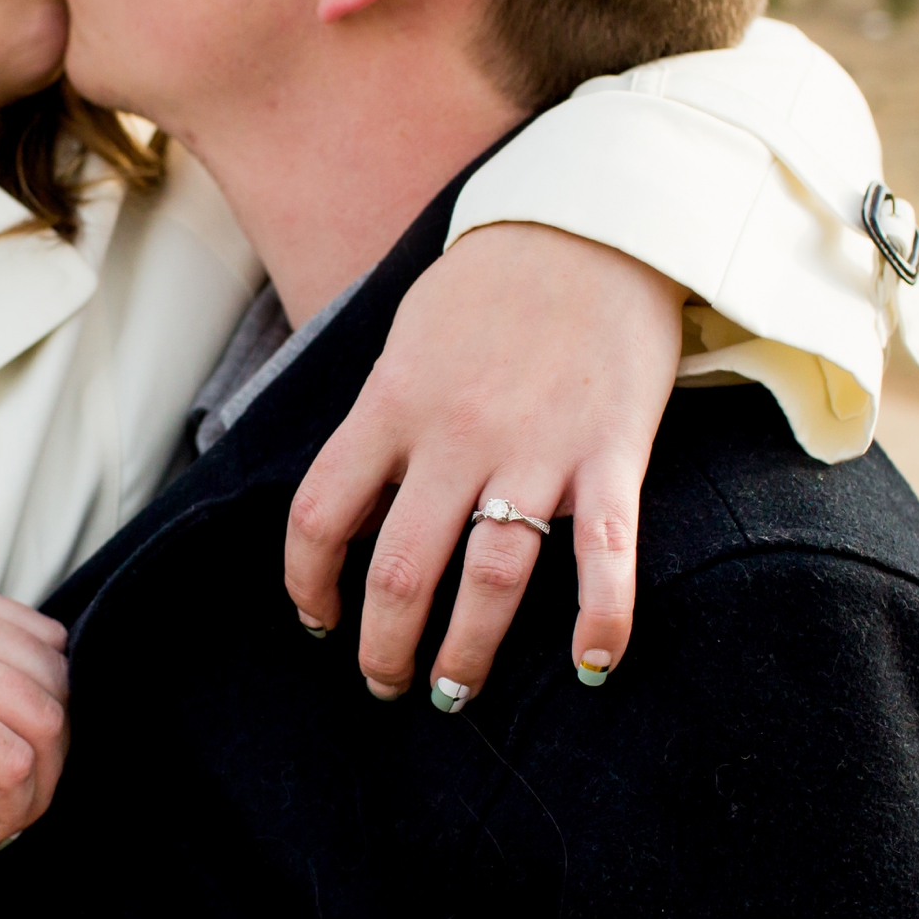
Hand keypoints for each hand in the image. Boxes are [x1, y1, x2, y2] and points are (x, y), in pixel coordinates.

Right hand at [0, 580, 69, 851]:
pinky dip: (12, 809)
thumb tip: (66, 708)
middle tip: (21, 800)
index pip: (43, 639)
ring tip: (3, 818)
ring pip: (43, 721)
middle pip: (52, 679)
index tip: (30, 757)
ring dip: (38, 788)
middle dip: (53, 754)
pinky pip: (12, 763)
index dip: (53, 706)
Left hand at [284, 221, 683, 703]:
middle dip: (383, 645)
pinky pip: (604, 554)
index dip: (308, 584)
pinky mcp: (611, 452)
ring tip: (452, 697)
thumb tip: (351, 501)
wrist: (594, 221)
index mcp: (390, 405)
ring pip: (489, 580)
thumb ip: (380, 420)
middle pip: (399, 569)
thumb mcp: (406, 340)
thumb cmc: (491, 285)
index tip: (317, 622)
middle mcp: (453, 436)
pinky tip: (590, 668)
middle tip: (383, 683)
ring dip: (466, 654)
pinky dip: (601, 619)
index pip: (319, 515)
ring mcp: (534, 449)